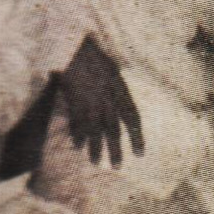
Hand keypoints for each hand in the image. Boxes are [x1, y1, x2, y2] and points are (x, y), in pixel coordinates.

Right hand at [55, 35, 143, 167]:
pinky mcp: (74, 102)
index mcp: (120, 89)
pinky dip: (78, 136)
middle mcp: (107, 98)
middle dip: (116, 150)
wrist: (73, 46)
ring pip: (95, 131)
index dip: (137, 136)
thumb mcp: (112, 67)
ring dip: (96, 149)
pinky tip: (77, 146)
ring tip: (97, 163)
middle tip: (118, 166)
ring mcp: (90, 102)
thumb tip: (119, 98)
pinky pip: (77, 124)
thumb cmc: (92, 53)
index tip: (140, 153)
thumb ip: (116, 86)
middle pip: (114, 129)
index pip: (133, 117)